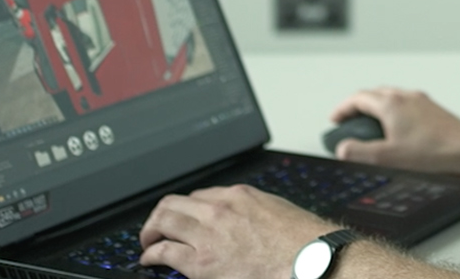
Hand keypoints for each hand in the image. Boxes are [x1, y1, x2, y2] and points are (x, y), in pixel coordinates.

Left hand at [139, 184, 332, 278]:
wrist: (311, 262)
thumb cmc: (303, 244)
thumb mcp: (277, 212)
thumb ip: (255, 212)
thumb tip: (246, 224)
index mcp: (240, 196)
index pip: (200, 196)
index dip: (188, 209)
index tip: (185, 219)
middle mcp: (219, 210)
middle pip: (174, 203)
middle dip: (161, 216)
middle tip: (156, 228)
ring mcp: (208, 234)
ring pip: (163, 221)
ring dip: (151, 232)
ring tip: (148, 242)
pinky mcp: (202, 262)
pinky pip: (164, 252)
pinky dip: (150, 254)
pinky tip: (149, 260)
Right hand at [327, 87, 459, 175]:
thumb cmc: (434, 152)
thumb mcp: (387, 157)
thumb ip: (359, 152)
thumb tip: (343, 149)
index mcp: (391, 103)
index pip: (358, 97)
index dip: (342, 109)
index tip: (335, 119)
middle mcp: (406, 96)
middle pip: (374, 94)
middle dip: (358, 107)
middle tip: (350, 122)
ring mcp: (421, 101)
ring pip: (391, 98)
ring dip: (377, 109)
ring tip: (371, 127)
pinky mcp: (433, 110)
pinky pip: (407, 105)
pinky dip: (395, 113)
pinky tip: (399, 131)